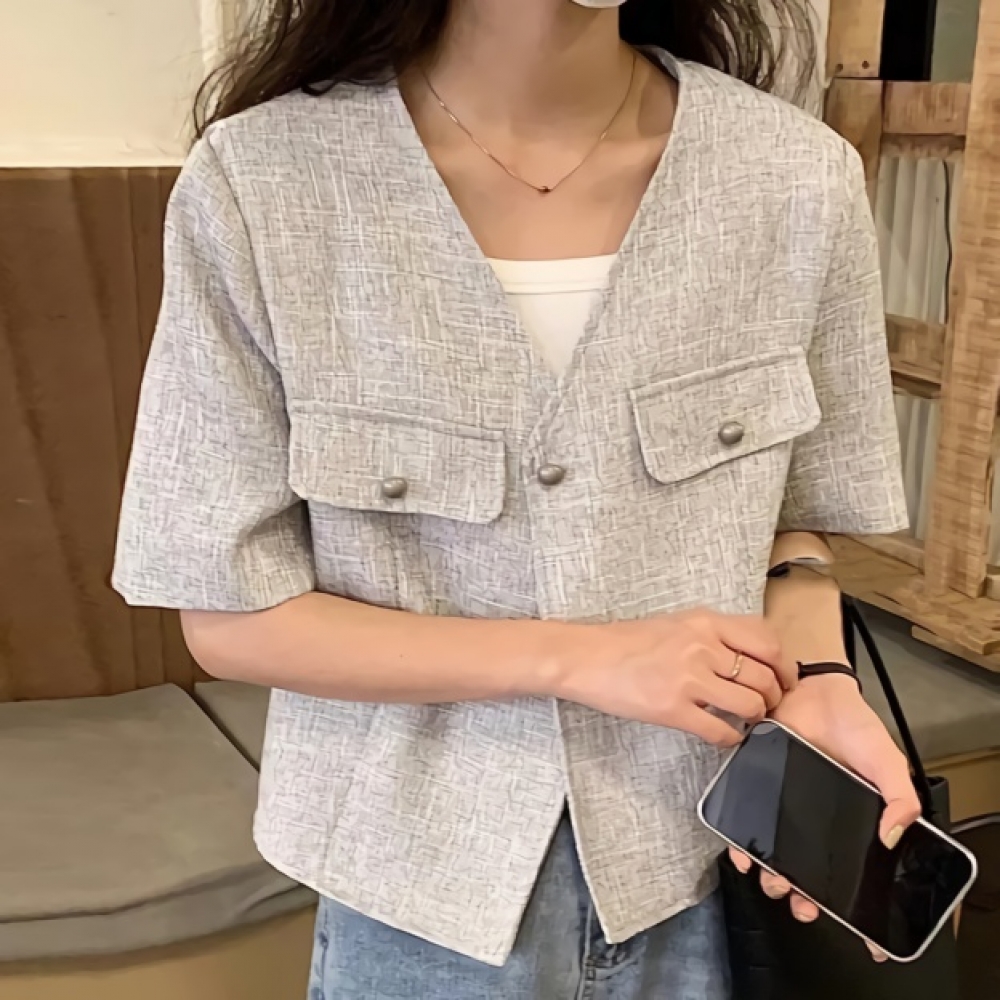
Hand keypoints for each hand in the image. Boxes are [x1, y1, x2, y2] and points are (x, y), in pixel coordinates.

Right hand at [554, 610, 794, 745]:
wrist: (586, 657)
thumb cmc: (626, 643)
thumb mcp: (676, 624)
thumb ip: (713, 635)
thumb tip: (750, 657)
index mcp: (705, 622)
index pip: (767, 642)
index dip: (784, 667)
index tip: (784, 680)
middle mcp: (702, 647)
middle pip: (765, 677)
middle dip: (773, 697)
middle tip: (767, 706)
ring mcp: (688, 679)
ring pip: (750, 705)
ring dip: (755, 718)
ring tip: (746, 720)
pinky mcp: (673, 709)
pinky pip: (721, 731)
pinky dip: (731, 738)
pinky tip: (725, 735)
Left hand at [730, 673, 921, 960]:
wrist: (813, 688)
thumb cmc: (852, 725)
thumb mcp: (886, 761)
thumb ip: (900, 797)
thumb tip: (892, 836)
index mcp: (843, 819)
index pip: (843, 869)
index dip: (841, 897)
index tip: (838, 919)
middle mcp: (810, 817)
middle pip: (803, 867)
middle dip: (799, 891)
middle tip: (798, 901)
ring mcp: (780, 804)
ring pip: (770, 849)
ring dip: (768, 871)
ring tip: (770, 880)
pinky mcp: (754, 785)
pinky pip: (743, 817)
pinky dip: (738, 838)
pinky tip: (739, 850)